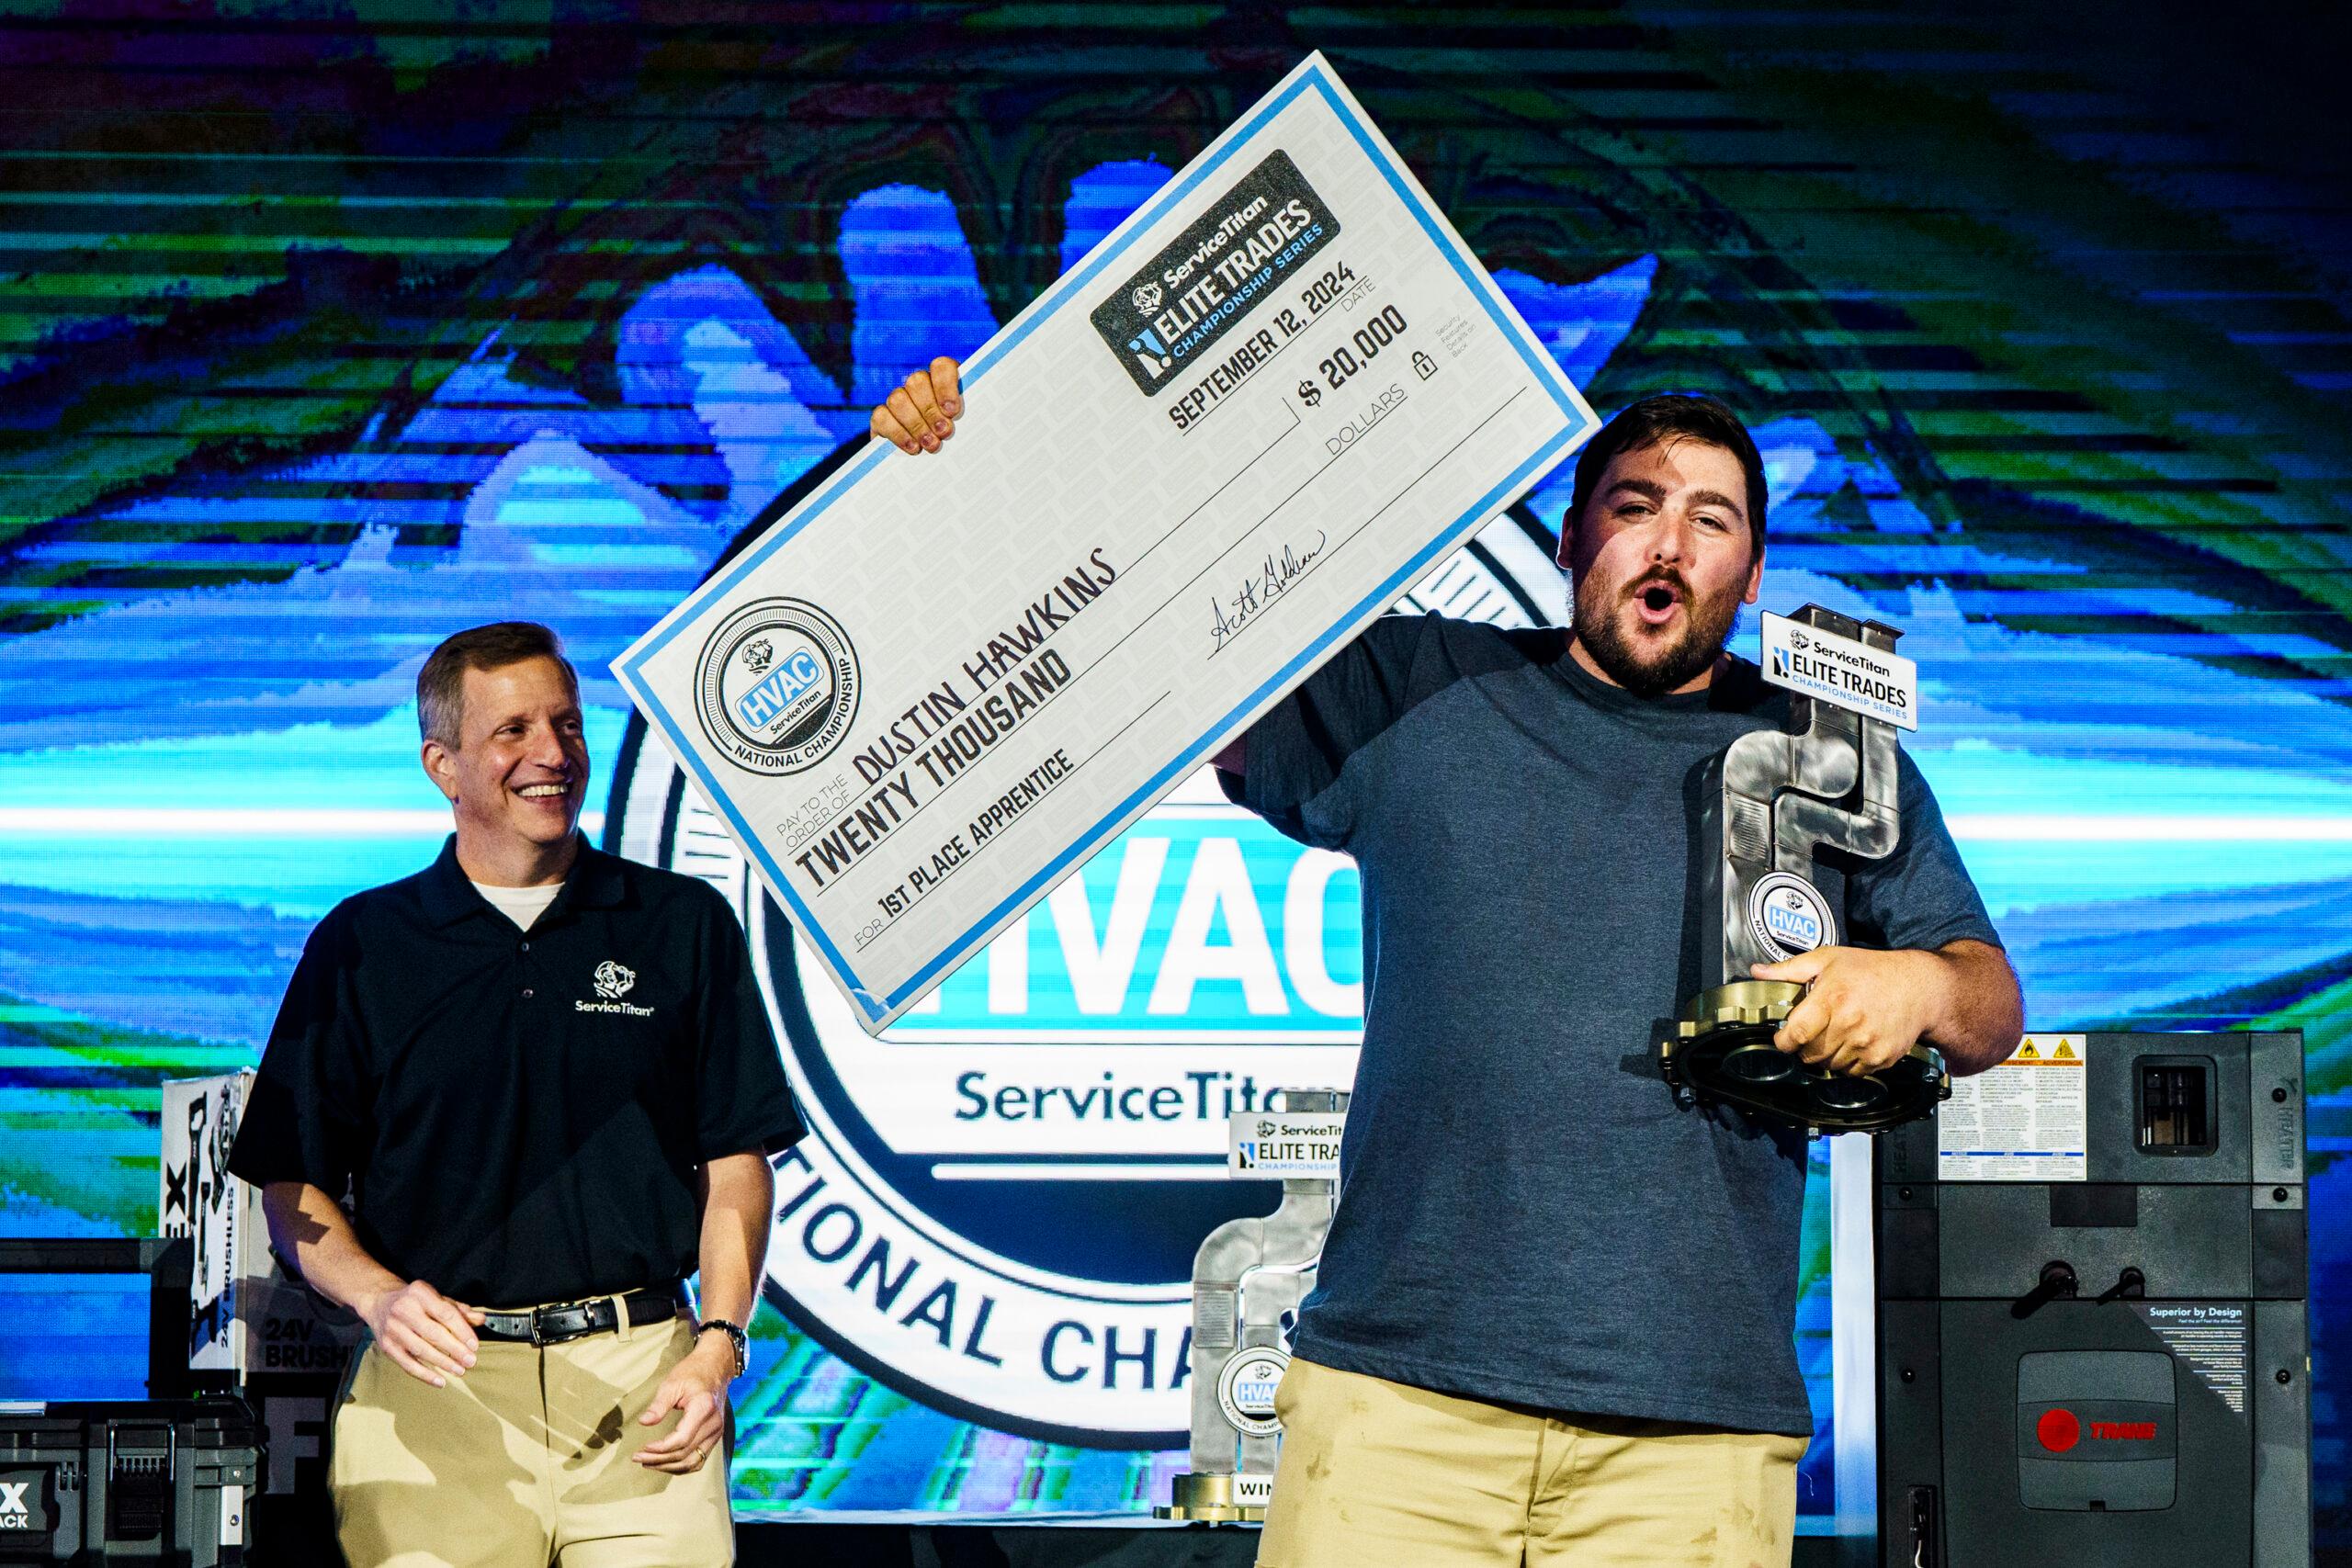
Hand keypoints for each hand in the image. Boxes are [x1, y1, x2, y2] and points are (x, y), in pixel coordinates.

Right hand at [355, 1279, 483, 1387]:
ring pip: (421, 1350)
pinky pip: (407, 1364)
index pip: (445, 1313)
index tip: (474, 1346)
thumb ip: (460, 1310)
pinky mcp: (386, 1346)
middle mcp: (404, 1310)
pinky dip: (424, 1375)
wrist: (379, 1303)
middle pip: (433, 1333)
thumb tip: (481, 1319)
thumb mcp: (437, 1298)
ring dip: (443, 1363)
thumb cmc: (416, 1302)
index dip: (462, 1331)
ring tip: (459, 1370)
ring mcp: (393, 1329)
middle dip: (455, 1350)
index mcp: (420, 1293)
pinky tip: (440, 1381)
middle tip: (470, 1361)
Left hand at [634, 1334, 732, 1473]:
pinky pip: (699, 1459)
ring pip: (693, 1462)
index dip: (660, 1449)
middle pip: (685, 1453)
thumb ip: (658, 1405)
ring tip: (648, 1463)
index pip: (681, 1439)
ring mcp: (717, 1432)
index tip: (643, 1447)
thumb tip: (644, 1422)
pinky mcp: (715, 1436)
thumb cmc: (692, 1372)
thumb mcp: (672, 1383)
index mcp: (703, 1408)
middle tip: (637, 1457)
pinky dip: (681, 1466)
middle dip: (659, 1459)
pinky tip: (665, 1463)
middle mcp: (714, 1423)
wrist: (715, 1367)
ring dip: (668, 1467)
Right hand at [869, 356, 962, 453]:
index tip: (952, 411)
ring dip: (915, 424)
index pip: (941, 366)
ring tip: (931, 444)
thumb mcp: (968, 425)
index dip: (945, 386)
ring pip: (898, 399)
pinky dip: (898, 433)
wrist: (935, 461)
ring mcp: (899, 399)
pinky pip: (881, 416)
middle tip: (944, 432)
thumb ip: (969, 418)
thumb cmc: (958, 438)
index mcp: (943, 380)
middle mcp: (919, 384)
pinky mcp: (882, 416)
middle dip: (930, 410)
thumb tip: (968, 420)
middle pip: (916, 382)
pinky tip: (913, 447)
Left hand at [1751, 946, 1944, 1076]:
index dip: (1783, 1041)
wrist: (1919, 987)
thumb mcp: (1828, 959)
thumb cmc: (1872, 970)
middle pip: (1810, 1054)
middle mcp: (1849, 1024)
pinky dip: (1847, 1064)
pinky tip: (1852, 1044)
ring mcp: (1867, 1044)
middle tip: (1811, 1033)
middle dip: (1804, 1047)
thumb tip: (1757, 972)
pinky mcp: (1881, 1058)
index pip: (1795, 1033)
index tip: (1783, 1038)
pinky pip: (1852, 1073)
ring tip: (1834, 1035)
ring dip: (1826, 1056)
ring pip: (1829, 1065)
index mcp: (1831, 998)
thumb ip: (1789, 969)